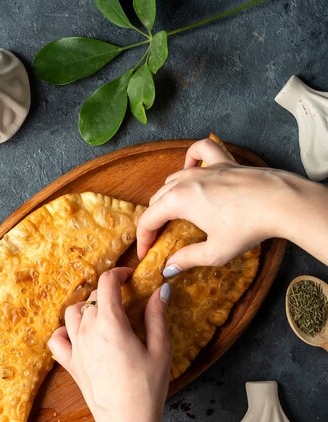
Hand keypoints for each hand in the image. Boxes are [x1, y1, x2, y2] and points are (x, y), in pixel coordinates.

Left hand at [48, 267, 171, 421]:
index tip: (129, 275)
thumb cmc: (147, 388)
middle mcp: (87, 331)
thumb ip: (156, 315)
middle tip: (126, 301)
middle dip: (107, 293)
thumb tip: (160, 289)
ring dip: (87, 308)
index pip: (107, 283)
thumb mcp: (160, 349)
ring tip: (105, 316)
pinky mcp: (69, 364)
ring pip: (72, 313)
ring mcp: (74, 347)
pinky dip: (65, 331)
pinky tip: (80, 336)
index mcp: (110, 323)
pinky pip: (57, 338)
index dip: (118, 273)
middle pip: (90, 297)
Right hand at [136, 138, 327, 269]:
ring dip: (168, 196)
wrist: (280, 202)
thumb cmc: (247, 228)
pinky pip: (200, 151)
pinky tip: (191, 168)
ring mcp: (205, 168)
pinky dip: (192, 158)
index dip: (144, 239)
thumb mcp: (214, 252)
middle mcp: (186, 180)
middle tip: (159, 240)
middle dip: (154, 220)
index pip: (148, 220)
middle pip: (157, 199)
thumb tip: (168, 268)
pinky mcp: (224, 162)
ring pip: (173, 178)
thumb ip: (187, 259)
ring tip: (173, 213)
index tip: (147, 255)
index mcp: (178, 201)